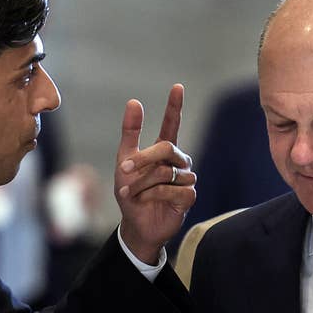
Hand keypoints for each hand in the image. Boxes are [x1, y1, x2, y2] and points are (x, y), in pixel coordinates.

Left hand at [114, 84, 195, 262]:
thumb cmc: (132, 193)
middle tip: (123, 169)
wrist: (136, 225)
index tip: (177, 87)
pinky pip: (170, 189)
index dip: (175, 106)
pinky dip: (151, 195)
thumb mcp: (124, 163)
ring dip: (141, 184)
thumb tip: (134, 101)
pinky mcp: (188, 197)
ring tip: (131, 194)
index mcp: (164, 151)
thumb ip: (130, 134)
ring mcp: (186, 179)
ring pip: (164, 172)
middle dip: (142, 159)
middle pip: (166, 148)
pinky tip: (144, 202)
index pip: (172, 124)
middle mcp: (178, 162)